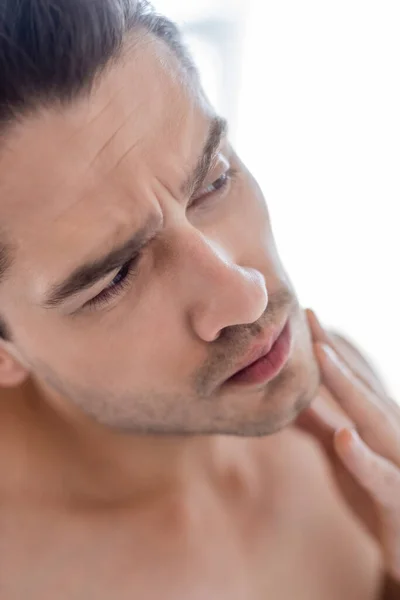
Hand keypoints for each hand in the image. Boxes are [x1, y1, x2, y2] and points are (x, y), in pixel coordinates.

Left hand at [297, 309, 399, 587]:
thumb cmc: (377, 495)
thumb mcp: (342, 456)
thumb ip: (320, 427)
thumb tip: (287, 399)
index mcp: (377, 421)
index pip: (350, 376)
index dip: (327, 345)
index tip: (302, 313)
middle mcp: (392, 431)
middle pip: (360, 385)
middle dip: (333, 350)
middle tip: (308, 316)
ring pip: (374, 417)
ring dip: (348, 386)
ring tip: (322, 356)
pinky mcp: (398, 496)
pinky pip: (380, 475)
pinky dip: (361, 456)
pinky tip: (344, 436)